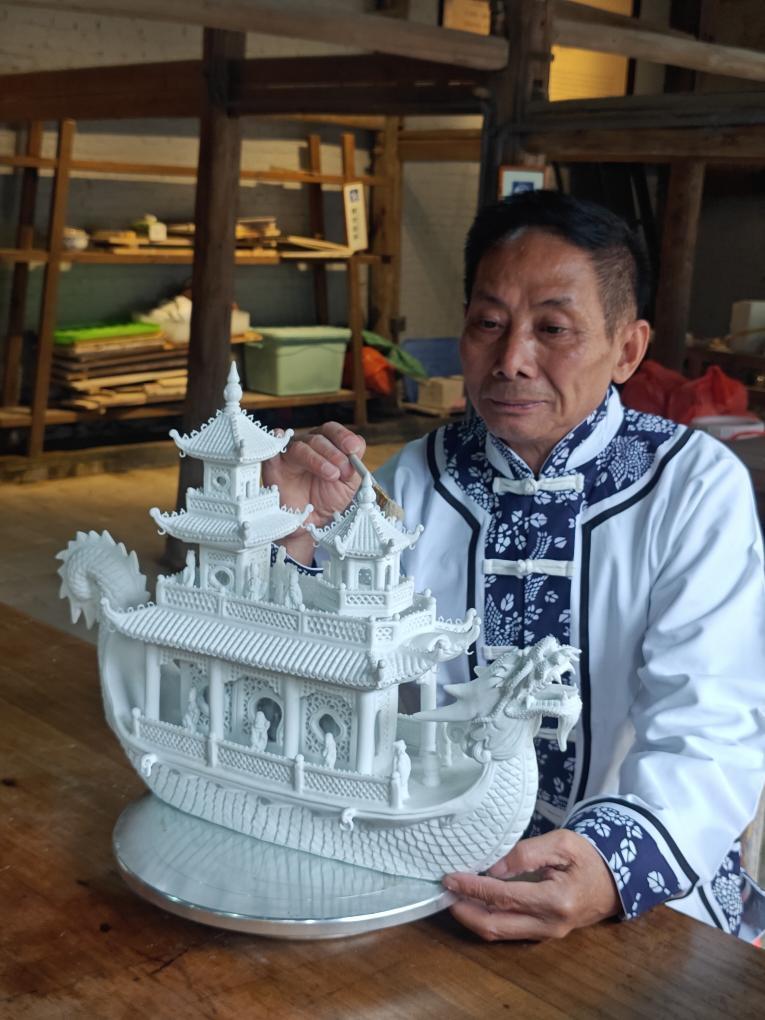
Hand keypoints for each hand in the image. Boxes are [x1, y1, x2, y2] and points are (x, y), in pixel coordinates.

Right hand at [262, 422, 365, 563]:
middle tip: (343, 472)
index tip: (353, 449)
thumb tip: (357, 444)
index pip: (332, 431)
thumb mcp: (350, 483)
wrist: (311, 523)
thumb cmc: (329, 500)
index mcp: (326, 445)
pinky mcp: (274, 466)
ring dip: (318, 459)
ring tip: (331, 475)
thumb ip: (354, 464)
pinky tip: (286, 445)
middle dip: (334, 453)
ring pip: (301, 447)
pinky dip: (277, 442)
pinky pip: (273, 450)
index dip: (343, 436)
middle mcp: (307, 446)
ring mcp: (289, 455)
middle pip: (318, 438)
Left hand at [443, 830, 620, 941]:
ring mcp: (546, 935)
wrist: (615, 881)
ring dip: (472, 917)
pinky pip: (508, 931)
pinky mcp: (542, 934)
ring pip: (499, 933)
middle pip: (495, 926)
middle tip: (444, 891)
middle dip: (464, 910)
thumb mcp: (561, 843)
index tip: (450, 877)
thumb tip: (492, 867)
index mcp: (555, 901)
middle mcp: (549, 925)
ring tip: (453, 896)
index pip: (503, 897)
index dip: (473, 888)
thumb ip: (525, 854)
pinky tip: (473, 904)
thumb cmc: (589, 857)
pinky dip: (486, 919)